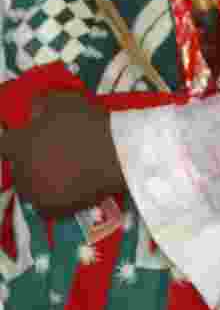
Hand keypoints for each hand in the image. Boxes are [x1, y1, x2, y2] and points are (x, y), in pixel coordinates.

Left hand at [1, 91, 124, 216]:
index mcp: (19, 143)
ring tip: (62, 177)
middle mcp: (21, 169)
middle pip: (18, 169)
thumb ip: (42, 103)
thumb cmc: (91, 124)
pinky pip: (47, 208)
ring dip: (41, 183)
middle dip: (30, 163)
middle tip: (52, 159)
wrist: (118, 153)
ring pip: (30, 190)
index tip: (31, 141)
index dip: (19, 142)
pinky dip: (55, 202)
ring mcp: (36, 190)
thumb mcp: (65, 101)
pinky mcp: (53, 207)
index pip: (6, 145)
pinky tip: (70, 192)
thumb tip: (33, 109)